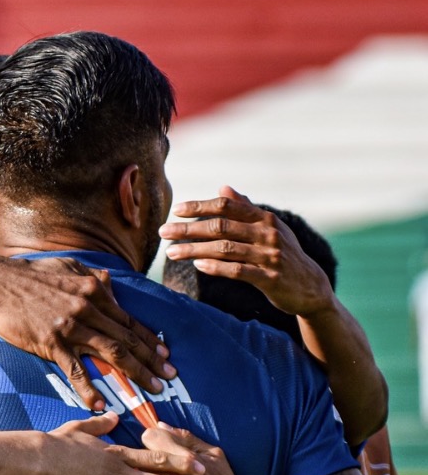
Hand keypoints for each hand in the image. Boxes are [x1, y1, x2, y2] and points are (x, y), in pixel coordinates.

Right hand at [0, 254, 174, 409]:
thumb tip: (108, 280)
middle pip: (127, 339)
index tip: (164, 355)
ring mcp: (70, 327)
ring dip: (134, 374)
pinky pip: (75, 370)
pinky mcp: (51, 343)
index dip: (149, 340)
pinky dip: (89, 388)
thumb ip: (90, 276)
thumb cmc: (28, 274)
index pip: (128, 319)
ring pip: (111, 354)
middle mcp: (87, 308)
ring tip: (150, 390)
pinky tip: (101, 403)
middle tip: (168, 378)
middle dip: (151, 361)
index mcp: (93, 289)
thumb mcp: (66, 267)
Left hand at [159, 186, 334, 316]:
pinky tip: (198, 265)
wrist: (311, 286)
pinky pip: (238, 271)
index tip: (176, 210)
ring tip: (172, 252)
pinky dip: (216, 267)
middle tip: (163, 231)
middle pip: (221, 227)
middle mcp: (267, 233)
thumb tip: (223, 188)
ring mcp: (269, 256)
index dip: (200, 206)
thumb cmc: (282, 253)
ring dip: (194, 249)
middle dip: (189, 229)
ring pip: (224, 249)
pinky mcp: (270, 278)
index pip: (227, 206)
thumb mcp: (268, 228)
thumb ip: (246, 208)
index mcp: (264, 218)